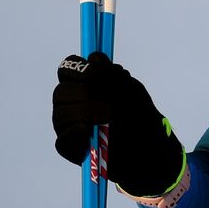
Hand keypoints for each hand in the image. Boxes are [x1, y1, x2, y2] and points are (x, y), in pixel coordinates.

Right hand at [52, 52, 184, 196]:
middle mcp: (73, 103)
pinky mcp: (72, 148)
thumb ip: (110, 74)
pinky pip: (63, 142)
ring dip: (84, 112)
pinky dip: (76, 135)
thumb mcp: (129, 89)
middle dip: (84, 94)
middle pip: (60, 92)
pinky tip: (89, 132)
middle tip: (108, 101)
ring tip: (108, 116)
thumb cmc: (138, 113)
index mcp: (84, 84)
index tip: (93, 74)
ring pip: (60, 115)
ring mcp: (70, 126)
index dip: (76, 69)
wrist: (149, 145)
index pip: (66, 69)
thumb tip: (93, 59)